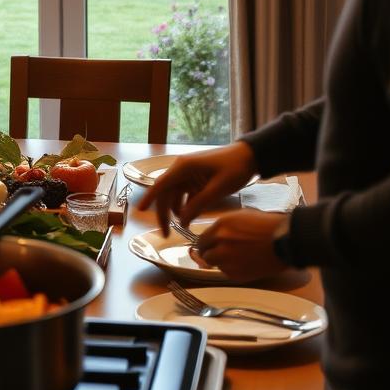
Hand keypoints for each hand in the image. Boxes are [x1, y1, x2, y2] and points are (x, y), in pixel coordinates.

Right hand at [137, 140, 256, 231]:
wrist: (250, 156)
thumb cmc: (235, 168)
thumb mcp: (218, 188)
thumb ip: (198, 204)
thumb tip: (182, 221)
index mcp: (183, 167)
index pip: (160, 185)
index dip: (149, 198)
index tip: (139, 211)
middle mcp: (181, 169)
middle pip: (165, 193)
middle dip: (164, 213)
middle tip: (166, 233)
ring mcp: (188, 173)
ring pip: (174, 195)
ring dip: (175, 210)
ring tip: (182, 227)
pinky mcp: (195, 178)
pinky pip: (184, 194)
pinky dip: (185, 205)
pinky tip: (190, 216)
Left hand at [193, 211, 289, 279]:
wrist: (286, 241)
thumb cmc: (266, 225)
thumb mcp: (240, 217)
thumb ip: (222, 227)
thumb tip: (213, 236)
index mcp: (220, 228)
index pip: (200, 240)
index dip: (205, 244)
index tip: (209, 246)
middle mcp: (221, 244)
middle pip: (205, 255)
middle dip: (211, 254)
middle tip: (221, 253)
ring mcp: (228, 261)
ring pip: (216, 265)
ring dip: (222, 262)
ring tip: (238, 257)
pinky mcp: (238, 274)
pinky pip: (228, 273)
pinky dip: (233, 270)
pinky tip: (246, 263)